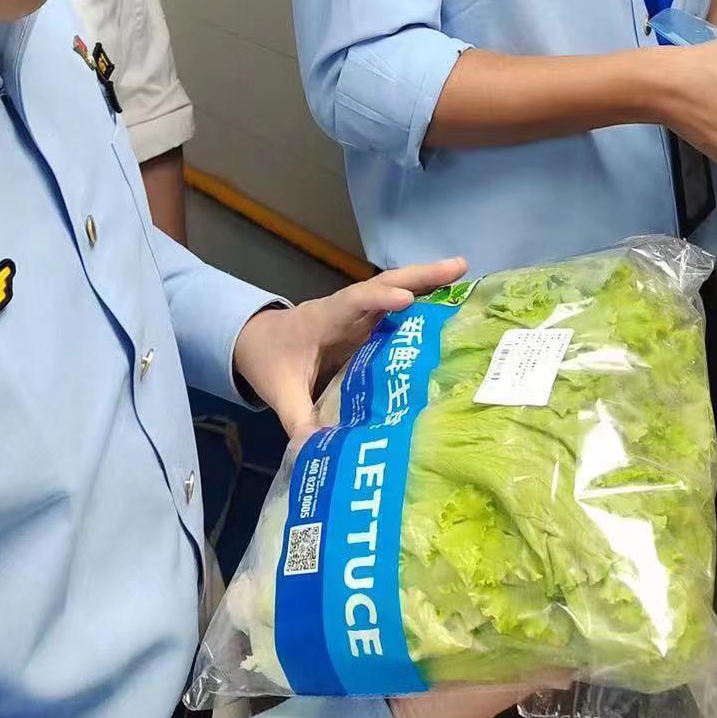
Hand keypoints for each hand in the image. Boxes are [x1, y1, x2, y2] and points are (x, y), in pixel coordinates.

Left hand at [232, 258, 467, 440]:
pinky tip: (448, 301)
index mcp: (321, 320)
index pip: (352, 304)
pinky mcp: (364, 323)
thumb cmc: (268, 361)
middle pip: (383, 285)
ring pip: (393, 290)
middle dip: (420, 275)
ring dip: (426, 280)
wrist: (254, 340)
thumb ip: (298, 419)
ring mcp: (356, 314)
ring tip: (462, 272)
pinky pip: (394, 307)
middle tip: (459, 265)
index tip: (406, 300)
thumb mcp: (279, 392)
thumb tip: (317, 451)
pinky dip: (421, 298)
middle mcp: (343, 309)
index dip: (378, 300)